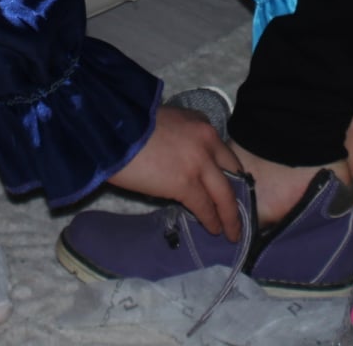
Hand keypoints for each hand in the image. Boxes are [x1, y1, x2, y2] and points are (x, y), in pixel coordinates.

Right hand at [107, 105, 244, 239]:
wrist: (112, 131)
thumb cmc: (129, 126)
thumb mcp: (164, 122)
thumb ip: (180, 138)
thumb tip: (180, 161)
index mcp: (200, 123)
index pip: (223, 152)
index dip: (229, 172)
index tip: (231, 185)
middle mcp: (206, 140)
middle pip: (232, 173)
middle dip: (237, 194)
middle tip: (239, 211)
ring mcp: (198, 162)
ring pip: (224, 194)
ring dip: (229, 215)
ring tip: (231, 230)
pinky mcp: (186, 183)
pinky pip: (205, 207)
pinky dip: (211, 220)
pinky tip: (214, 228)